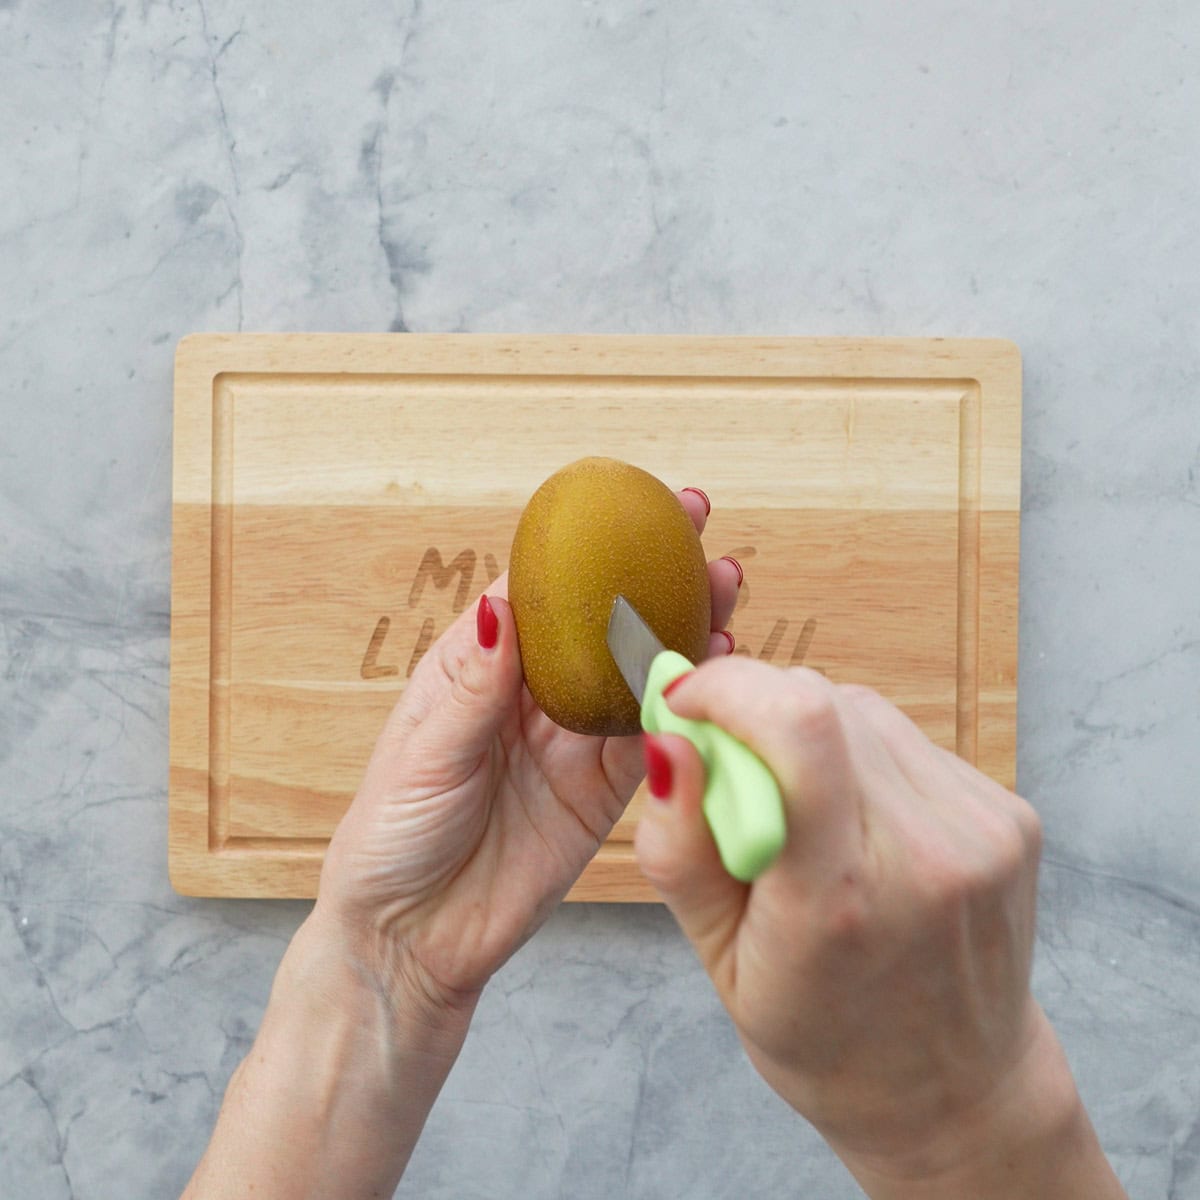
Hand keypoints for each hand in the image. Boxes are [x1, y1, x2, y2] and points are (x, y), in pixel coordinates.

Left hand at [316, 488, 740, 1023]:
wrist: (411, 938)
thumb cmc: (392, 837)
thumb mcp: (422, 755)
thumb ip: (474, 689)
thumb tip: (502, 607)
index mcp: (478, 667)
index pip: (539, 590)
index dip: (587, 547)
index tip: (633, 506)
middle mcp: (532, 695)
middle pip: (603, 621)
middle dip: (653, 575)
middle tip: (702, 532)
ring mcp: (571, 742)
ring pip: (637, 672)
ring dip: (682, 631)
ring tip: (727, 591)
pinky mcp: (602, 793)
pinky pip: (649, 741)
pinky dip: (684, 707)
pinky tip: (718, 672)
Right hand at [635, 661, 1126, 1197]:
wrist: (955, 1092)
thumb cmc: (826, 1041)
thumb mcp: (719, 964)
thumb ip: (680, 851)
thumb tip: (669, 740)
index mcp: (841, 900)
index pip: (798, 726)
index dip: (729, 688)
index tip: (686, 703)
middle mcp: (927, 853)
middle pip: (822, 701)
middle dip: (756, 715)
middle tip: (737, 781)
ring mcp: (980, 830)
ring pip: (863, 707)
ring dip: (810, 734)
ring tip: (805, 814)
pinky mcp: (1010, 814)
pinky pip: (906, 738)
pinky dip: (861, 757)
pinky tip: (858, 821)